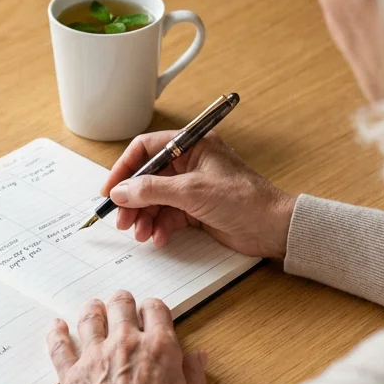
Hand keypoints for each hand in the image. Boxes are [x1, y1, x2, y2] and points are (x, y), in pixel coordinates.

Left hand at [48, 291, 206, 383]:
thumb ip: (194, 375)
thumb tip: (197, 356)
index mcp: (159, 347)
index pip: (155, 308)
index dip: (153, 307)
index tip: (151, 312)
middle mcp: (127, 343)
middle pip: (121, 305)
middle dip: (123, 302)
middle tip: (122, 304)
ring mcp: (96, 356)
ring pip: (90, 318)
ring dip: (93, 309)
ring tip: (94, 307)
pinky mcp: (72, 374)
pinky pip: (60, 346)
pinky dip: (57, 333)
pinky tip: (56, 326)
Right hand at [102, 131, 294, 258]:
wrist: (273, 227)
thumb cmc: (244, 199)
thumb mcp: (192, 192)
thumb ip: (152, 190)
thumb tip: (121, 191)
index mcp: (191, 145)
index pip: (146, 148)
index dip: (124, 168)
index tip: (110, 190)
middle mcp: (190, 163)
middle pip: (147, 177)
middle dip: (132, 199)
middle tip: (121, 219)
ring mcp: (192, 188)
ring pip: (155, 199)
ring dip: (144, 217)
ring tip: (140, 233)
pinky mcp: (196, 210)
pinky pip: (168, 216)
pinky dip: (159, 227)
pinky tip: (158, 238)